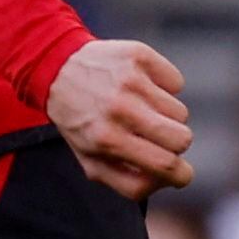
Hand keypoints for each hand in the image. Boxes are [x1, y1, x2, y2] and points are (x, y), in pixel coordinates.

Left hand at [50, 38, 192, 200]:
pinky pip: (176, 83)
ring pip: (180, 112)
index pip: (164, 164)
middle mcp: (119, 109)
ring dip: (166, 115)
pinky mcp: (140, 56)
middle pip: (182, 138)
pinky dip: (165, 88)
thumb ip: (125, 180)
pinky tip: (141, 87)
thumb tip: (165, 183)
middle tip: (157, 138)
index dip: (181, 175)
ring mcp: (130, 80)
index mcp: (106, 140)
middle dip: (176, 144)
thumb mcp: (89, 159)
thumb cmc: (79, 121)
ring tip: (140, 109)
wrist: (56, 70)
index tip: (181, 173)